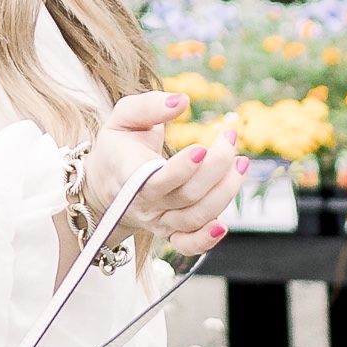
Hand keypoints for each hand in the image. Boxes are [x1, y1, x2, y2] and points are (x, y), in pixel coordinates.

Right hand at [77, 88, 241, 265]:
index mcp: (127, 174)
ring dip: (226, 191)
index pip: (155, 181)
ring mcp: (157, 221)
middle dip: (216, 166)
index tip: (201, 148)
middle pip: (186, 195)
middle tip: (229, 137)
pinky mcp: (169, 232)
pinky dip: (206, 240)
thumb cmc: (119, 145)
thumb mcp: (124, 116)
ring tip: (240, 163)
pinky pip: (188, 245)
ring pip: (196, 216)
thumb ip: (149, 105)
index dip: (181, 170)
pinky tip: (223, 224)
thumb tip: (182, 101)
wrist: (106, 182)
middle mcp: (143, 204)